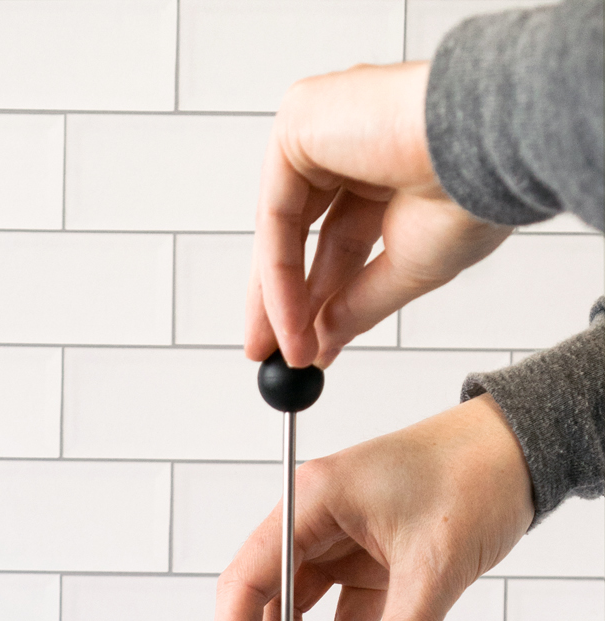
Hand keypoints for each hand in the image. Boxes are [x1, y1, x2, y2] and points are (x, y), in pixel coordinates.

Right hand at [194, 395, 533, 620]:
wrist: (522, 448)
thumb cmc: (476, 469)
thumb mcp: (436, 563)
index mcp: (312, 500)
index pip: (249, 580)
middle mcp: (316, 518)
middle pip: (264, 599)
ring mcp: (341, 539)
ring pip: (299, 611)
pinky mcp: (369, 558)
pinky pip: (340, 616)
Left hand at [247, 62, 511, 368]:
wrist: (493, 148)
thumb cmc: (475, 193)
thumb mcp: (411, 267)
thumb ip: (360, 303)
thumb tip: (325, 339)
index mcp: (387, 166)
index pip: (336, 239)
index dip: (317, 301)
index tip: (306, 351)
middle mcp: (350, 140)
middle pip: (299, 233)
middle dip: (284, 302)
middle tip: (275, 356)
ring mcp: (323, 123)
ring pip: (283, 228)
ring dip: (280, 300)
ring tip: (286, 355)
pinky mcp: (300, 116)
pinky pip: (277, 213)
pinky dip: (278, 275)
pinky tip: (290, 324)